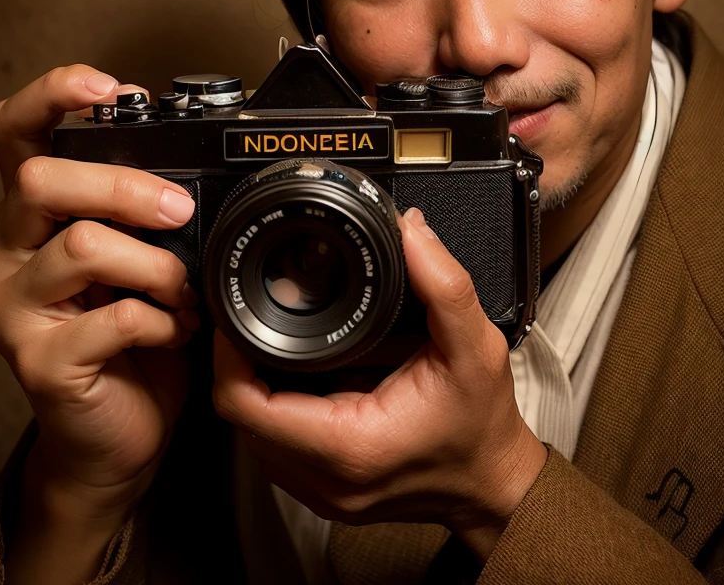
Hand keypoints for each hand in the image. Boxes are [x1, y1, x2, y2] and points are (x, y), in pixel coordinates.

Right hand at [0, 65, 199, 582]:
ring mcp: (11, 308)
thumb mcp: (138, 253)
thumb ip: (143, 207)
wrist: (122, 431)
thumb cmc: (134, 332)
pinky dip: (162, 318)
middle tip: (178, 210)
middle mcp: (4, 251)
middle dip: (125, 185)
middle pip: (42, 179)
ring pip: (81, 245)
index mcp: (31, 213)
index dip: (52, 95)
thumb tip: (189, 162)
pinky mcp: (37, 363)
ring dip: (156, 263)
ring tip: (182, 287)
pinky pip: (113, 317)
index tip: (109, 87)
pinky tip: (175, 330)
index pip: (13, 131)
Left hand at [212, 207, 546, 562]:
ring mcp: (321, 493)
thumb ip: (444, 284)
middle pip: (240, 419)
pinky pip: (276, 449)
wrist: (495, 483)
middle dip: (236, 363)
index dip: (228, 354)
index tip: (236, 314)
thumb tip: (409, 231)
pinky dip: (275, 410)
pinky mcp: (325, 492)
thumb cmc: (483, 424)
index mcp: (350, 444)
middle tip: (250, 316)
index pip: (245, 405)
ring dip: (254, 388)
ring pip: (253, 437)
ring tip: (269, 339)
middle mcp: (326, 479)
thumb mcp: (477, 345)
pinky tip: (294, 377)